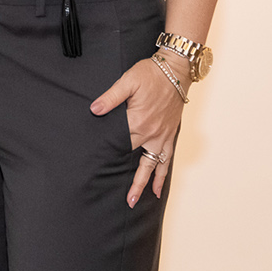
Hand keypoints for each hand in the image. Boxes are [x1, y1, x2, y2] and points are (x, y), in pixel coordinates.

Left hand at [90, 55, 188, 204]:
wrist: (176, 70)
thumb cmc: (151, 73)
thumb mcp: (128, 81)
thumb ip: (111, 97)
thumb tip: (95, 110)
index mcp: (138, 121)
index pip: (120, 142)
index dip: (109, 152)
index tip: (98, 167)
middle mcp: (151, 132)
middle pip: (136, 160)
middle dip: (131, 180)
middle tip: (126, 201)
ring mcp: (162, 135)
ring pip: (153, 165)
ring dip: (146, 183)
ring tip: (138, 200)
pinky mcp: (170, 134)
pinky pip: (167, 158)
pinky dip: (163, 173)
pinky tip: (159, 187)